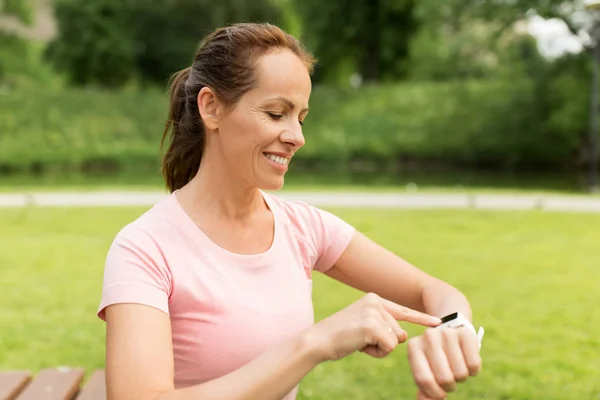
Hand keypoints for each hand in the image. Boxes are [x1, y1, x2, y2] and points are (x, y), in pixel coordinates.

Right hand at [310, 293, 440, 361]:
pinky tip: (360, 346)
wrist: (318, 341)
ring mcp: (374, 312)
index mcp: (374, 298)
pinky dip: (376, 353)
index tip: (439, 322)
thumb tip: (405, 336)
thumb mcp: (365, 327)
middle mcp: (376, 301)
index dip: (422, 319)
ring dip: (379, 348)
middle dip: (384, 343)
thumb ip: (386, 328)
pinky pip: (389, 347)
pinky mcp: (372, 326)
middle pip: (399, 331)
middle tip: (360, 340)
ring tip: (359, 342)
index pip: (404, 310)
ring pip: (395, 340)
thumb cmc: (341, 337)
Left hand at [407, 326, 481, 399]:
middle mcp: (428, 337)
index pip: (424, 380)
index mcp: (414, 347)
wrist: (451, 334)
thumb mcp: (426, 369)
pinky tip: (467, 362)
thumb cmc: (436, 358)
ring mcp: (447, 333)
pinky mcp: (465, 334)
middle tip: (449, 379)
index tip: (440, 394)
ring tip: (456, 368)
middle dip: (449, 386)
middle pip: (444, 378)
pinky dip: (473, 371)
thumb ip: (424, 386)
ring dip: (461, 377)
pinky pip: (474, 364)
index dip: (435, 393)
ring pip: (460, 373)